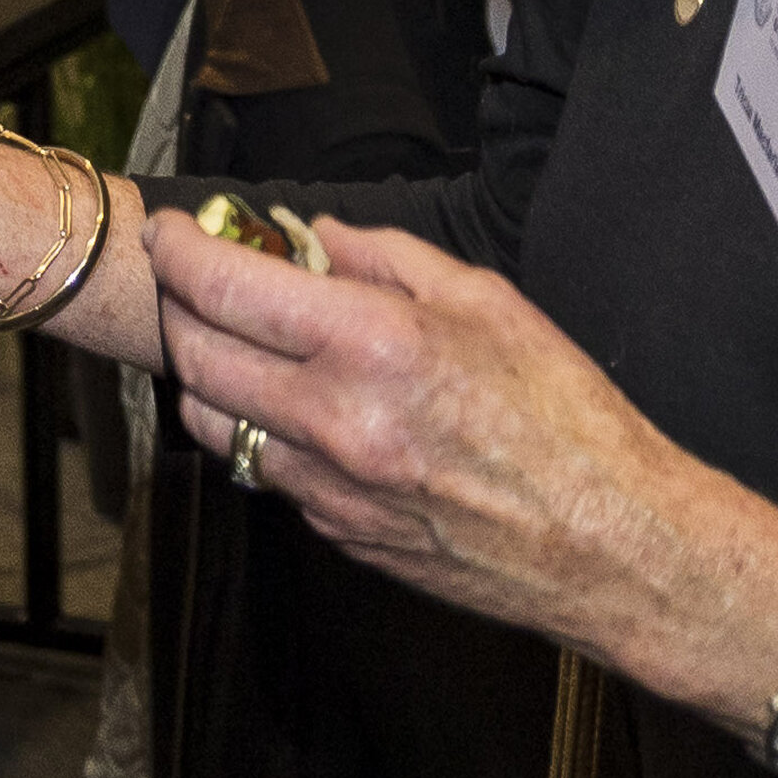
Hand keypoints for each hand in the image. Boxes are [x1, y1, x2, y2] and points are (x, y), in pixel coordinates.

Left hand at [149, 210, 764, 678]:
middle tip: (191, 278)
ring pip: (211, 423)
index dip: (178, 250)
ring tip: (235, 339)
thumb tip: (315, 235)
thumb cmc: (566, 418)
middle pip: (193, 356)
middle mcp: (334, 421)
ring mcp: (327, 487)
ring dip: (203, 372)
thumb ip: (387, 259)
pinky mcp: (335, 533)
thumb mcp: (487, 302)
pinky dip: (256, 428)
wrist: (609, 547)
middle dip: (177, 305)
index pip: (224, 289)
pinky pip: (263, 471)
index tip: (168, 230)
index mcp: (373, 346)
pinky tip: (293, 404)